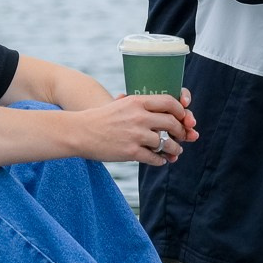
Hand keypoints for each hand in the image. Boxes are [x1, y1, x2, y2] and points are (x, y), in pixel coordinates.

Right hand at [70, 92, 195, 166]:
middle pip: (172, 123)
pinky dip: (160, 160)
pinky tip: (160, 160)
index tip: (183, 117)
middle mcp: (139, 117)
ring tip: (176, 152)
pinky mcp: (130, 152)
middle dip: (181, 131)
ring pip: (166, 143)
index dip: (181, 111)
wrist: (79, 132)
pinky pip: (154, 157)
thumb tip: (162, 115)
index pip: (169, 102)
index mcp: (137, 102)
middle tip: (183, 137)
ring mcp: (136, 135)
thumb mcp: (122, 105)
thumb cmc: (101, 118)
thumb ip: (141, 107)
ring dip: (174, 149)